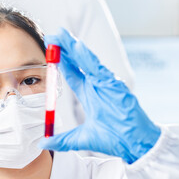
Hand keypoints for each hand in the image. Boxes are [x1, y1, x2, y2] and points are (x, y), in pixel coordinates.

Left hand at [38, 28, 160, 163]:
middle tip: (52, 35)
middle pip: (77, 62)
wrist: (135, 144)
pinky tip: (76, 46)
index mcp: (90, 94)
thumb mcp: (82, 139)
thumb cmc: (116, 139)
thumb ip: (63, 140)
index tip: (49, 50)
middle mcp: (97, 85)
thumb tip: (43, 143)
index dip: (60, 62)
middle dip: (64, 49)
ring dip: (73, 47)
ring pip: (86, 60)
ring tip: (60, 35)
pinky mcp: (114, 84)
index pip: (72, 73)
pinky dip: (87, 56)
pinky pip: (98, 67)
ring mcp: (106, 83)